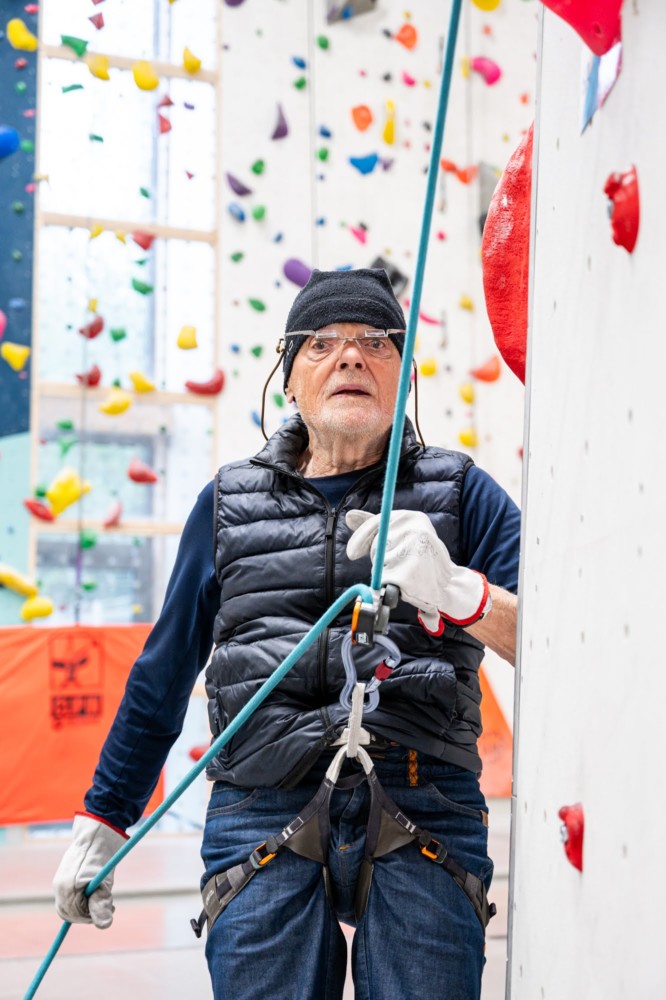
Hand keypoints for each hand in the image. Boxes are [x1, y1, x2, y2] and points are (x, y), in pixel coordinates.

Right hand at [53, 813, 127, 928]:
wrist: (97, 832)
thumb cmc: (102, 856)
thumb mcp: (105, 881)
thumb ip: (102, 904)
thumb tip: (104, 926)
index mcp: (66, 888)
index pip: (76, 915)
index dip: (92, 916)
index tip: (109, 908)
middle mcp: (59, 886)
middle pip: (71, 912)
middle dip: (90, 911)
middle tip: (110, 904)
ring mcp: (60, 881)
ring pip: (71, 905)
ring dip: (87, 905)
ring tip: (105, 895)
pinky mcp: (64, 876)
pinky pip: (70, 896)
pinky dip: (83, 898)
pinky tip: (96, 891)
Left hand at [346, 509, 489, 632]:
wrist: (447, 584)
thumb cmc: (418, 558)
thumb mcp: (400, 536)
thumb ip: (375, 526)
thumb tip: (349, 516)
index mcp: (413, 517)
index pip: (378, 522)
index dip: (361, 538)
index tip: (352, 553)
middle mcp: (416, 529)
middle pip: (377, 543)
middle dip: (377, 557)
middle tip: (396, 564)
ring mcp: (415, 551)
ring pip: (380, 562)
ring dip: (386, 571)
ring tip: (405, 572)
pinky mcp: (409, 574)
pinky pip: (384, 579)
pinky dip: (389, 584)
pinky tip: (404, 583)